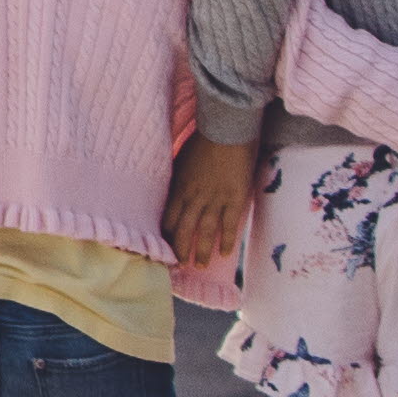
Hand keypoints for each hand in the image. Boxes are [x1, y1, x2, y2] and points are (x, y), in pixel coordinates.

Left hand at [163, 130, 254, 270]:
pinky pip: (229, 224)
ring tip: (199, 266)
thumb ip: (178, 180)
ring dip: (201, 251)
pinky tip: (224, 253)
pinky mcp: (234, 198)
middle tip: (178, 267)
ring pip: (204, 232)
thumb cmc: (203, 141)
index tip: (163, 249)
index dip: (164, 236)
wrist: (227, 129)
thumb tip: (174, 194)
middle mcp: (194, 198)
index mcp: (179, 188)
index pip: (167, 219)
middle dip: (179, 250)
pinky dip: (226, 239)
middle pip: (183, 230)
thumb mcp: (181, 161)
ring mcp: (215, 200)